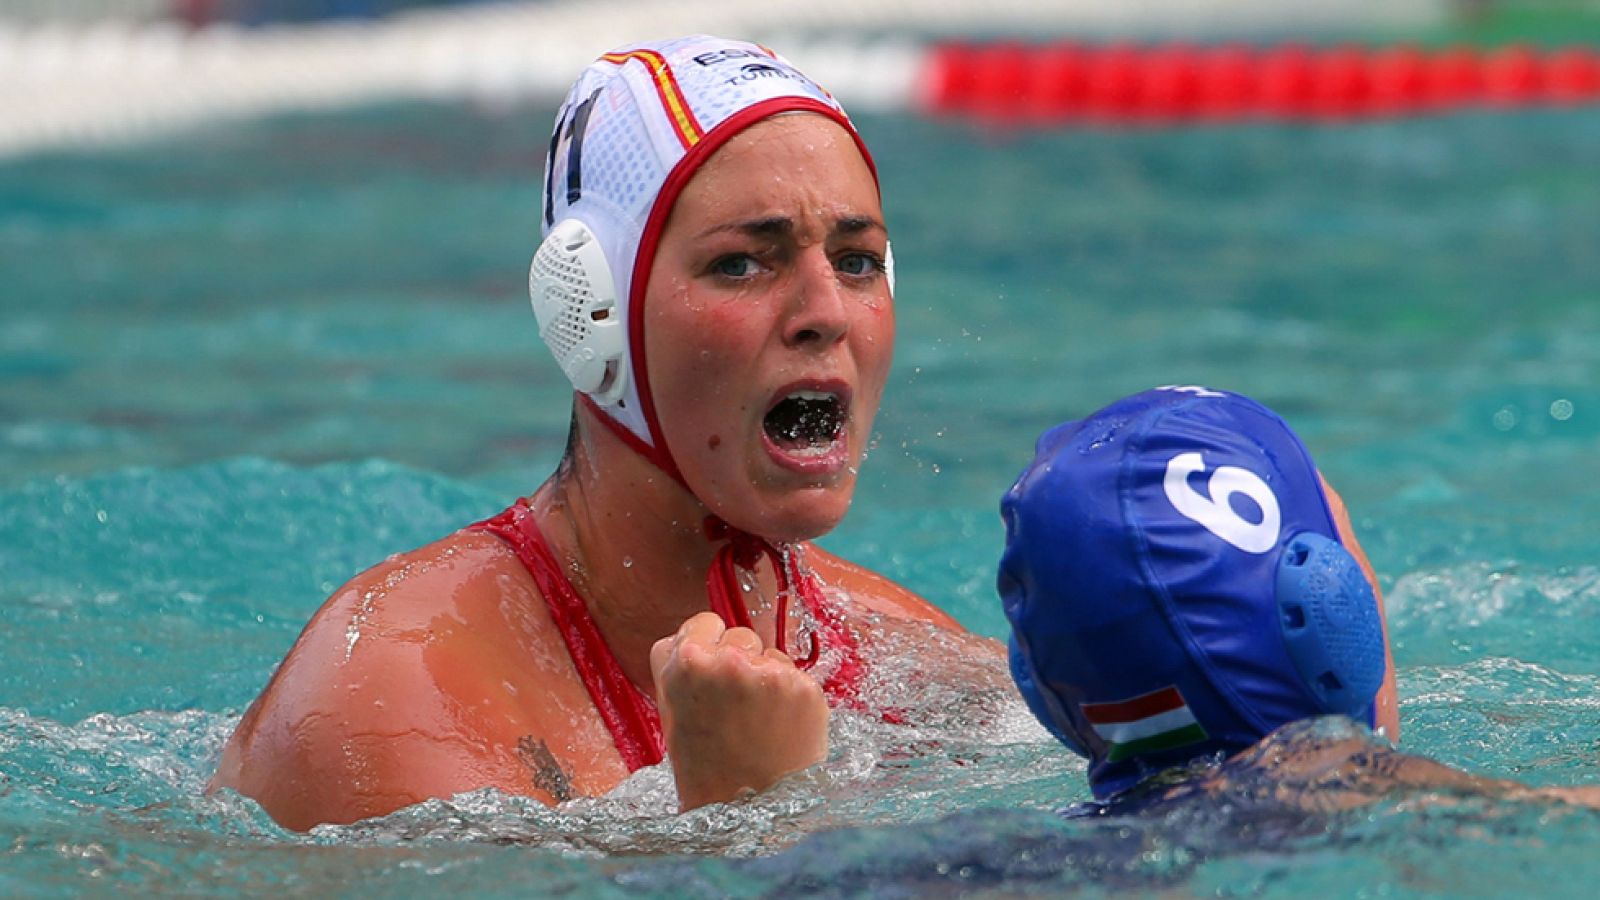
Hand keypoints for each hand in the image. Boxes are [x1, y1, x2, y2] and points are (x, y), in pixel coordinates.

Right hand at [650, 611, 828, 810]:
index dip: (710, 646)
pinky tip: (779, 728)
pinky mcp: (803, 687)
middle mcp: (727, 660)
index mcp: (685, 662)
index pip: (705, 622)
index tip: (713, 670)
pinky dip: (790, 698)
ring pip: (770, 655)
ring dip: (766, 678)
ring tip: (756, 723)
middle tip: (734, 707)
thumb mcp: (672, 709)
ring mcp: (768, 672)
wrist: (749, 811)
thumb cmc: (706, 765)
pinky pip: (794, 677)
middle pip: (741, 635)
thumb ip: (683, 663)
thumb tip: (704, 633)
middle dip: (740, 661)